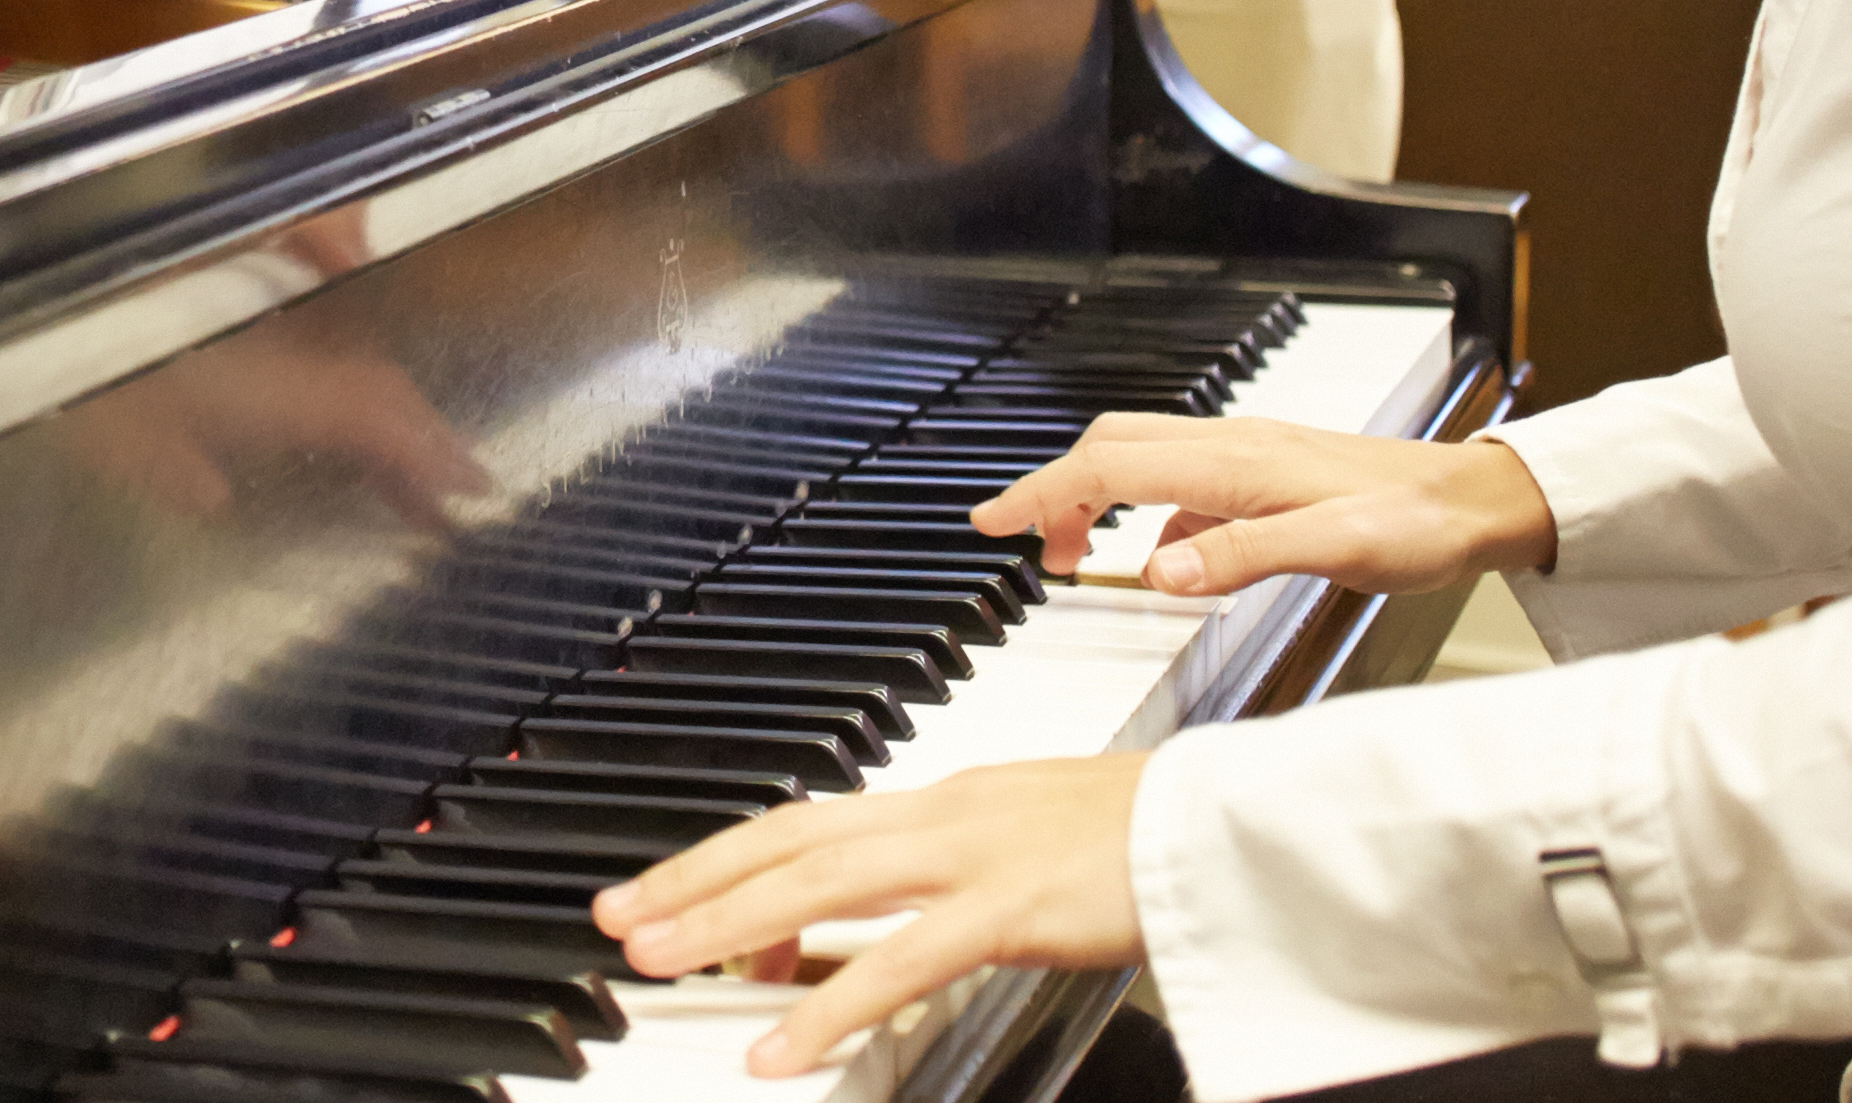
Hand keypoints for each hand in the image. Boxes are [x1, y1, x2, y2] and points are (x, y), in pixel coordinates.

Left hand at [594, 757, 1144, 1074]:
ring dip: (730, 924)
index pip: (815, 819)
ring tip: (658, 963)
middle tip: (623, 918)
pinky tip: (779, 1049)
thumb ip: (960, 877)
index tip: (667, 889)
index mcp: (953, 801)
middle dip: (699, 879)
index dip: (732, 853)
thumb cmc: (1147, 839)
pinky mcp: (1012, 906)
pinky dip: (830, 1005)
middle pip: (796, 837)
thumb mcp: (1035, 846)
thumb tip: (897, 918)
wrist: (1228, 821)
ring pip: (824, 882)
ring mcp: (976, 854)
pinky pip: (900, 960)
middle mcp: (949, 814)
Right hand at [982, 416, 1556, 596]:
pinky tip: (1164, 560)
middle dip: (1057, 489)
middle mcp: (1236, 445)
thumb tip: (1156, 573)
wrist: (1476, 500)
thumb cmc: (1417, 522)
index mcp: (1237, 461)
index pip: (1112, 465)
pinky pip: (1183, 486)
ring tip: (1078, 557)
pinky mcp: (1270, 476)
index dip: (1046, 490)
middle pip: (1116, 448)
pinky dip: (1148, 516)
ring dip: (1099, 500)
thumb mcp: (1333, 550)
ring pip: (1145, 461)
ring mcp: (1252, 456)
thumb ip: (1242, 559)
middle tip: (1021, 544)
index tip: (993, 519)